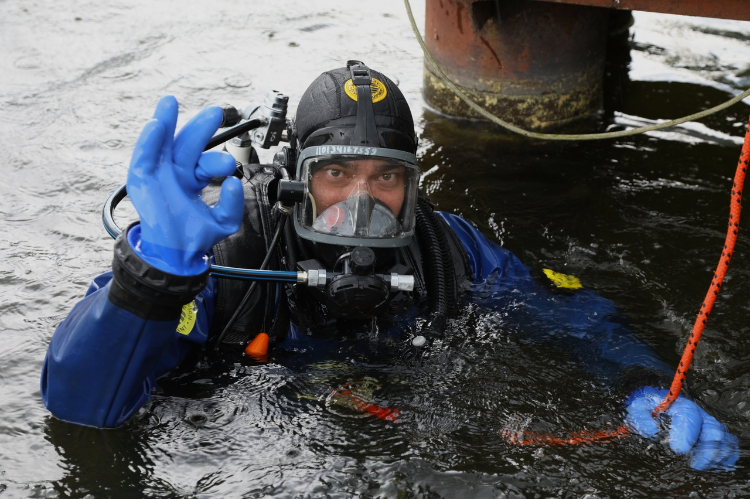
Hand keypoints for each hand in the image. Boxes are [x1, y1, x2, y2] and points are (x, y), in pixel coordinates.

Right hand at [127, 95, 243, 274]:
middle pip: (186, 144)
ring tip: (170, 102)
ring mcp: (158, 174)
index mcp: (193, 179)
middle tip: (215, 112)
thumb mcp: (223, 221)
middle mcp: (175, 172)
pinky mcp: (141, 180)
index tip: (229, 165)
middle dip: (199, 128)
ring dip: (165, 121)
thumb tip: (236, 184)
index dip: (218, 161)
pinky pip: (144, 157)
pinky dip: (148, 141)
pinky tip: (156, 125)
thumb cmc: (194, 237)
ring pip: (162, 143)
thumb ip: (233, 204)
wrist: (175, 255)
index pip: (205, 162)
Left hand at [625, 386, 738, 470]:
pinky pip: (727, 446)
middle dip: (706, 448)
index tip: (678, 449)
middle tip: (693, 462)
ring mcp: (708, 425)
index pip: (689, 415)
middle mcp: (698, 414)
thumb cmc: (648, 409)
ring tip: (698, 464)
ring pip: (722, 439)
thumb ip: (641, 417)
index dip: (686, 433)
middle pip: (713, 429)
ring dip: (714, 455)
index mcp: (680, 405)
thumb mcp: (638, 407)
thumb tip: (650, 430)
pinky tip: (711, 465)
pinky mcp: (712, 436)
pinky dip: (724, 457)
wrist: (655, 406)